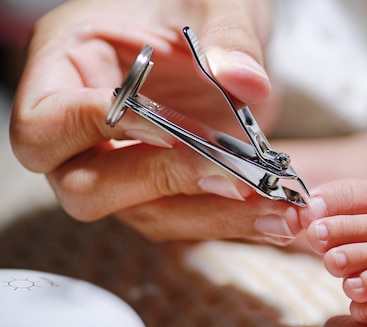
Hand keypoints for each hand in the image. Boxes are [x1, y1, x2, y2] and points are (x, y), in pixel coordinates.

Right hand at [10, 0, 301, 242]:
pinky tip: (277, 215)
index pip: (45, 124)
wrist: (226, 32)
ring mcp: (127, 164)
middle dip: (163, 185)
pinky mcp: (168, 187)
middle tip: (234, 180)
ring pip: (146, 215)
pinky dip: (232, 220)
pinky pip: (187, 219)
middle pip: (86, 189)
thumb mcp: (218, 2)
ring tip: (276, 211)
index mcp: (68, 67)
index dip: (94, 130)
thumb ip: (229, 35)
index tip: (167, 125)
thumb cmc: (202, 3)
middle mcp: (87, 131)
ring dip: (212, 217)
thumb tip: (246, 81)